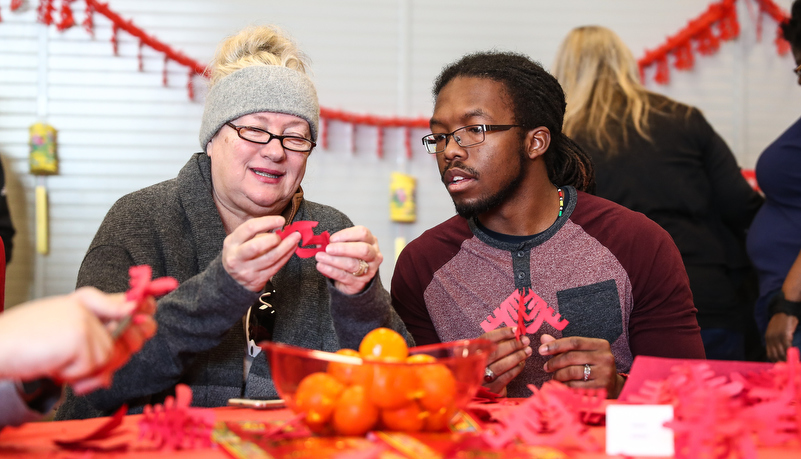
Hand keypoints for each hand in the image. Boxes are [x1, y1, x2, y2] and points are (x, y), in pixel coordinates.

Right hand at [0, 287, 156, 394]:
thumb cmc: (24, 343)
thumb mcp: (63, 336)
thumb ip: (94, 340)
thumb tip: (120, 352)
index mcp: (84, 302)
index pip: (128, 301)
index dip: (143, 312)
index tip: (147, 322)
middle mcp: (89, 307)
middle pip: (127, 337)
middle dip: (115, 358)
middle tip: (84, 366)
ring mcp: (86, 320)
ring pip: (109, 358)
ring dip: (84, 372)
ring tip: (58, 363)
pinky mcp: (80, 337)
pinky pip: (93, 368)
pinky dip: (73, 376)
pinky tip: (53, 365)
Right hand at [222, 215, 301, 291]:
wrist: (232, 280)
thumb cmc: (240, 254)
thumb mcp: (239, 241)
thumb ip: (256, 233)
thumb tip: (280, 227)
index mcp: (231, 243)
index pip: (249, 228)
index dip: (268, 222)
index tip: (281, 220)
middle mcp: (236, 258)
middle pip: (257, 246)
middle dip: (274, 238)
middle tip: (284, 233)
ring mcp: (247, 271)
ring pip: (271, 257)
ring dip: (287, 246)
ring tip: (295, 237)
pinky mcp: (257, 280)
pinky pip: (276, 266)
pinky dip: (287, 255)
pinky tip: (292, 248)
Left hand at [314, 225, 382, 294]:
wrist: (355, 279)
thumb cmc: (351, 257)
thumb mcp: (348, 246)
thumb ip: (338, 242)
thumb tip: (321, 241)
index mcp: (371, 241)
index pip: (363, 233)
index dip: (347, 234)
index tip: (332, 238)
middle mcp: (374, 255)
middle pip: (363, 249)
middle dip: (343, 248)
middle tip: (328, 249)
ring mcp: (369, 270)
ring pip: (353, 264)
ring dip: (333, 260)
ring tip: (320, 257)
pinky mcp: (359, 283)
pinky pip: (344, 276)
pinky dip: (331, 270)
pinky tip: (321, 266)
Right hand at [478, 327, 531, 395]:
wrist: (477, 391)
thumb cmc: (483, 367)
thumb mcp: (483, 354)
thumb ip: (495, 344)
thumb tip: (514, 333)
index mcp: (470, 351)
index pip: (487, 339)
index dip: (502, 333)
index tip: (515, 330)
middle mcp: (473, 364)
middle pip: (494, 352)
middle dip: (513, 344)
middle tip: (525, 340)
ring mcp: (481, 378)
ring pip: (501, 365)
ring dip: (517, 356)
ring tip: (527, 351)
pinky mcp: (491, 389)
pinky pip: (506, 377)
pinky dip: (516, 369)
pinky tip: (522, 363)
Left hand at [539, 334, 623, 397]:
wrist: (613, 386)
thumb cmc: (592, 366)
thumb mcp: (582, 352)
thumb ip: (563, 346)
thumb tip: (543, 338)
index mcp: (601, 345)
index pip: (574, 342)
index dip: (556, 345)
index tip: (541, 350)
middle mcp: (605, 358)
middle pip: (572, 356)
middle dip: (554, 362)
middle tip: (546, 367)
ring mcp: (605, 374)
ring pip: (572, 372)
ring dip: (558, 375)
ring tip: (554, 376)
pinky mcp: (601, 388)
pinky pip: (575, 386)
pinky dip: (564, 385)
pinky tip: (561, 385)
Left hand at [765, 313, 798, 361]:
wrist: (785, 311)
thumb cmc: (782, 321)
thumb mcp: (775, 331)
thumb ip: (775, 340)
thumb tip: (780, 351)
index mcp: (767, 338)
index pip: (769, 354)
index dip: (775, 361)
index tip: (782, 365)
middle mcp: (771, 339)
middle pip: (775, 355)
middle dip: (782, 362)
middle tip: (788, 366)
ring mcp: (777, 337)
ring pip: (782, 353)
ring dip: (787, 358)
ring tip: (793, 362)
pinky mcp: (784, 335)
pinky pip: (787, 347)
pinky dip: (791, 352)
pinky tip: (794, 354)